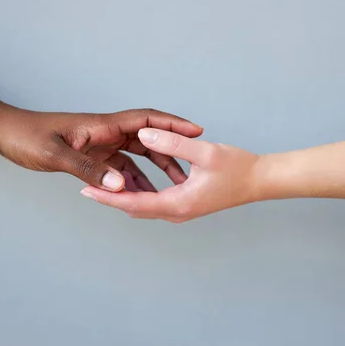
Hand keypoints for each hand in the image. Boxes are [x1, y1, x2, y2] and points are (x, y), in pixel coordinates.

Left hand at [0, 108, 202, 190]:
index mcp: (102, 125)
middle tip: (190, 171)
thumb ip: (88, 170)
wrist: (6, 134)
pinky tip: (138, 194)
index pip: (146, 120)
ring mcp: (99, 144)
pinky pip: (119, 168)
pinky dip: (131, 180)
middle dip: (170, 154)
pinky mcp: (91, 156)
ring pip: (136, 157)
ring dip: (153, 171)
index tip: (196, 131)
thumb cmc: (27, 136)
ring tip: (172, 188)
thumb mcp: (55, 154)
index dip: (172, 125)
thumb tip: (121, 186)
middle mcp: (106, 132)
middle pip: (147, 140)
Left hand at [80, 128, 262, 222]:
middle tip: (83, 186)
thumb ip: (173, 142)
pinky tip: (130, 178)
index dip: (107, 195)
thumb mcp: (205, 151)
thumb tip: (145, 133)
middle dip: (108, 196)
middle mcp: (176, 211)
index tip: (84, 189)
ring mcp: (180, 209)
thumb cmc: (238, 167)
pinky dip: (139, 191)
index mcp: (177, 202)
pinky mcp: (184, 202)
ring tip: (100, 181)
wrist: (261, 181)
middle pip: (133, 206)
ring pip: (142, 203)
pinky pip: (154, 200)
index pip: (132, 202)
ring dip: (123, 193)